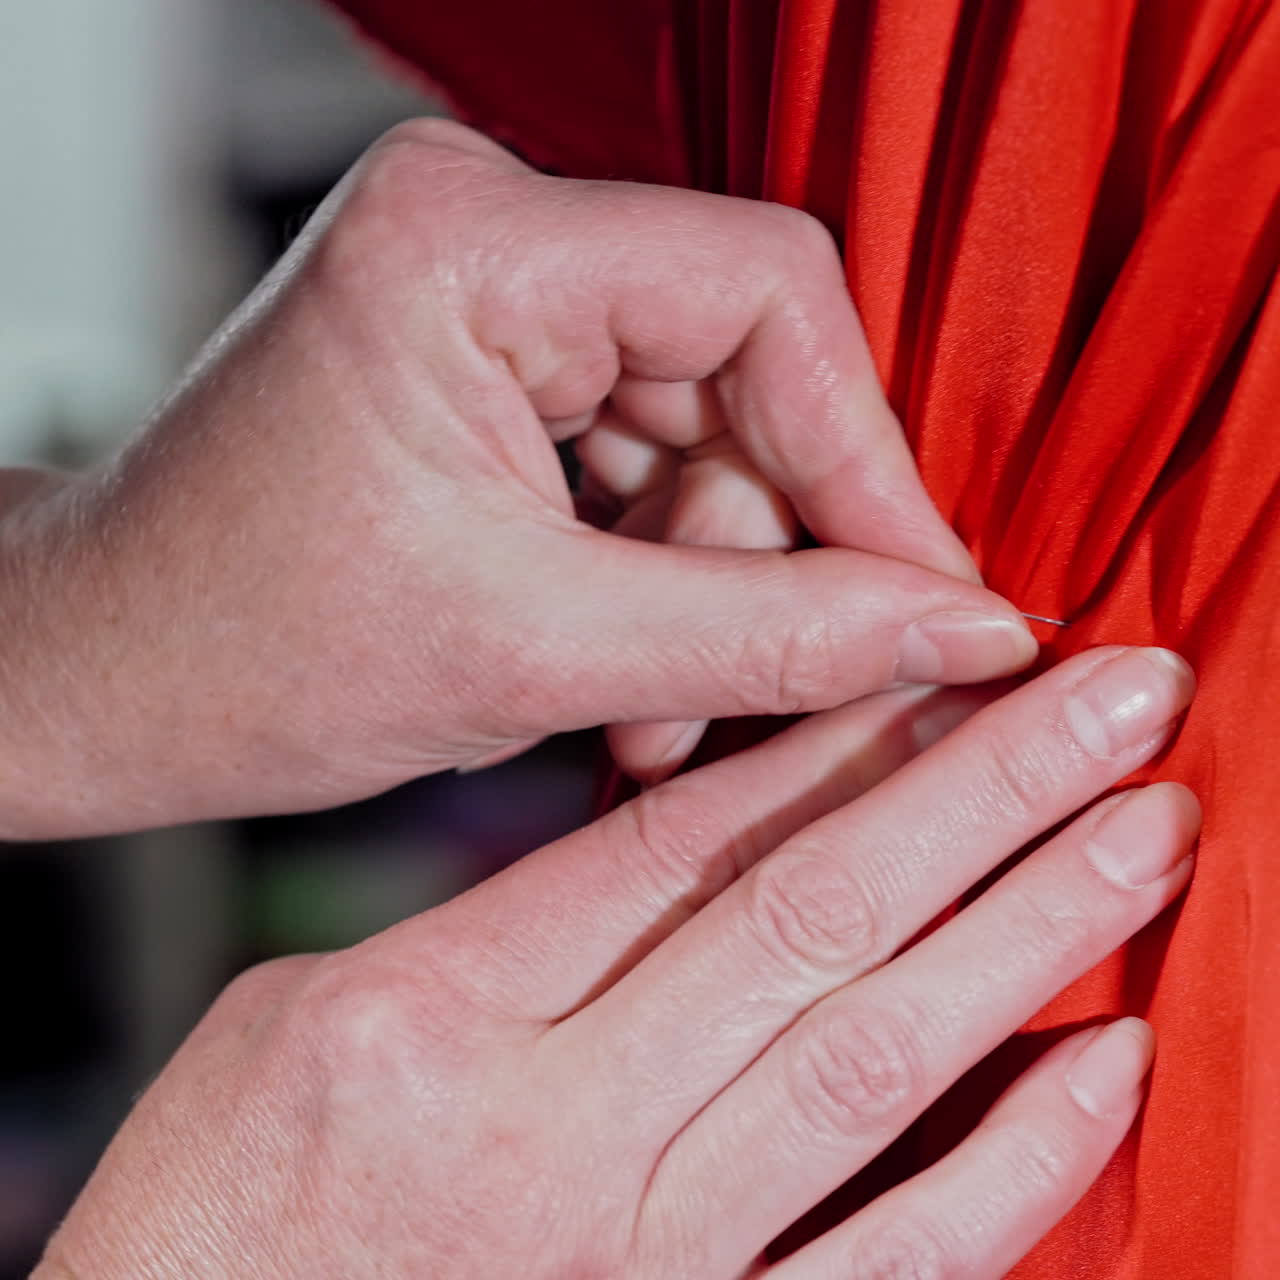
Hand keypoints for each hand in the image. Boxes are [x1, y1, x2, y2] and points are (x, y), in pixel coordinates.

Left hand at [0, 118, 1034, 838]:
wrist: (110, 676)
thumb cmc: (246, 651)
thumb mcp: (533, 657)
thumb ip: (769, 639)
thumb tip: (960, 630)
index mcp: (467, 243)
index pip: (765, 293)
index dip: (866, 453)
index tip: (929, 592)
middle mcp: (485, 229)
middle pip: (742, 372)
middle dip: (762, 555)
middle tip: (750, 698)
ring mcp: (492, 294)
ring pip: (707, 434)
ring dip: (706, 593)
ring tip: (647, 721)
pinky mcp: (496, 364)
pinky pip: (648, 459)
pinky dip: (657, 579)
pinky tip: (619, 677)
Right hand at [38, 646, 1196, 1278]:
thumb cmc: (212, 1218)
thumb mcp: (298, 1024)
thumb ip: (497, 937)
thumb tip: (672, 849)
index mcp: (431, 1017)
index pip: (685, 845)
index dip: (837, 744)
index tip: (949, 673)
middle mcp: (552, 1135)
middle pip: (811, 921)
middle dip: (987, 795)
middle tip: (1117, 705)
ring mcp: (639, 1264)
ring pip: (876, 1065)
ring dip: (1030, 934)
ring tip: (1144, 836)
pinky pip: (886, 1265)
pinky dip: (1010, 1165)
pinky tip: (1098, 1063)